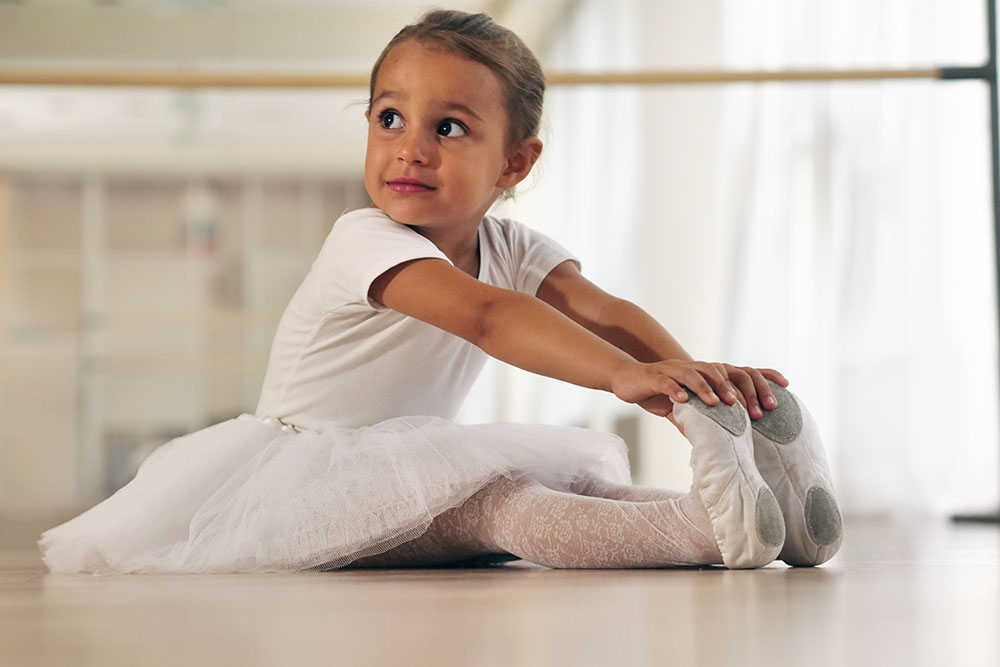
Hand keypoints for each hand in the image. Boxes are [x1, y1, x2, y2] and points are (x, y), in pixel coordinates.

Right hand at [611, 359, 788, 422]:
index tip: (787, 386)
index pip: (741, 372)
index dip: (763, 377)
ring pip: (697, 374)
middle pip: (724, 372)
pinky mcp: (656, 376)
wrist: (628, 379)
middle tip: (756, 412)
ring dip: (710, 388)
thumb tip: (720, 444)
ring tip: (723, 404)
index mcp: (707, 375)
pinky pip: (668, 382)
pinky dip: (676, 390)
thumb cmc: (659, 393)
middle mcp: (695, 368)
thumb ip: (703, 421)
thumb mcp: (686, 408)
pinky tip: (684, 401)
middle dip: (742, 391)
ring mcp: (675, 371)